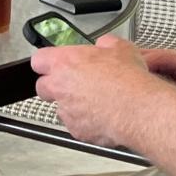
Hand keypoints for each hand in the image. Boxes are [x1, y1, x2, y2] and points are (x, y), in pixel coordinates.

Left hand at [32, 34, 168, 150]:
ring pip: (61, 108)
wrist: (137, 109)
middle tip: (74, 84)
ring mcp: (67, 111)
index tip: (55, 64)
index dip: (47, 62)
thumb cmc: (127, 79)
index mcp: (64, 62)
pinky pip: (76, 126)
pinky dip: (86, 123)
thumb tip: (105, 45)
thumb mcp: (120, 47)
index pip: (38, 60)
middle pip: (42, 86)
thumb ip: (105, 44)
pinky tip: (103, 116)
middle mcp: (60, 86)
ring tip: (95, 102)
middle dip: (54, 86)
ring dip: (72, 105)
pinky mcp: (77, 130)